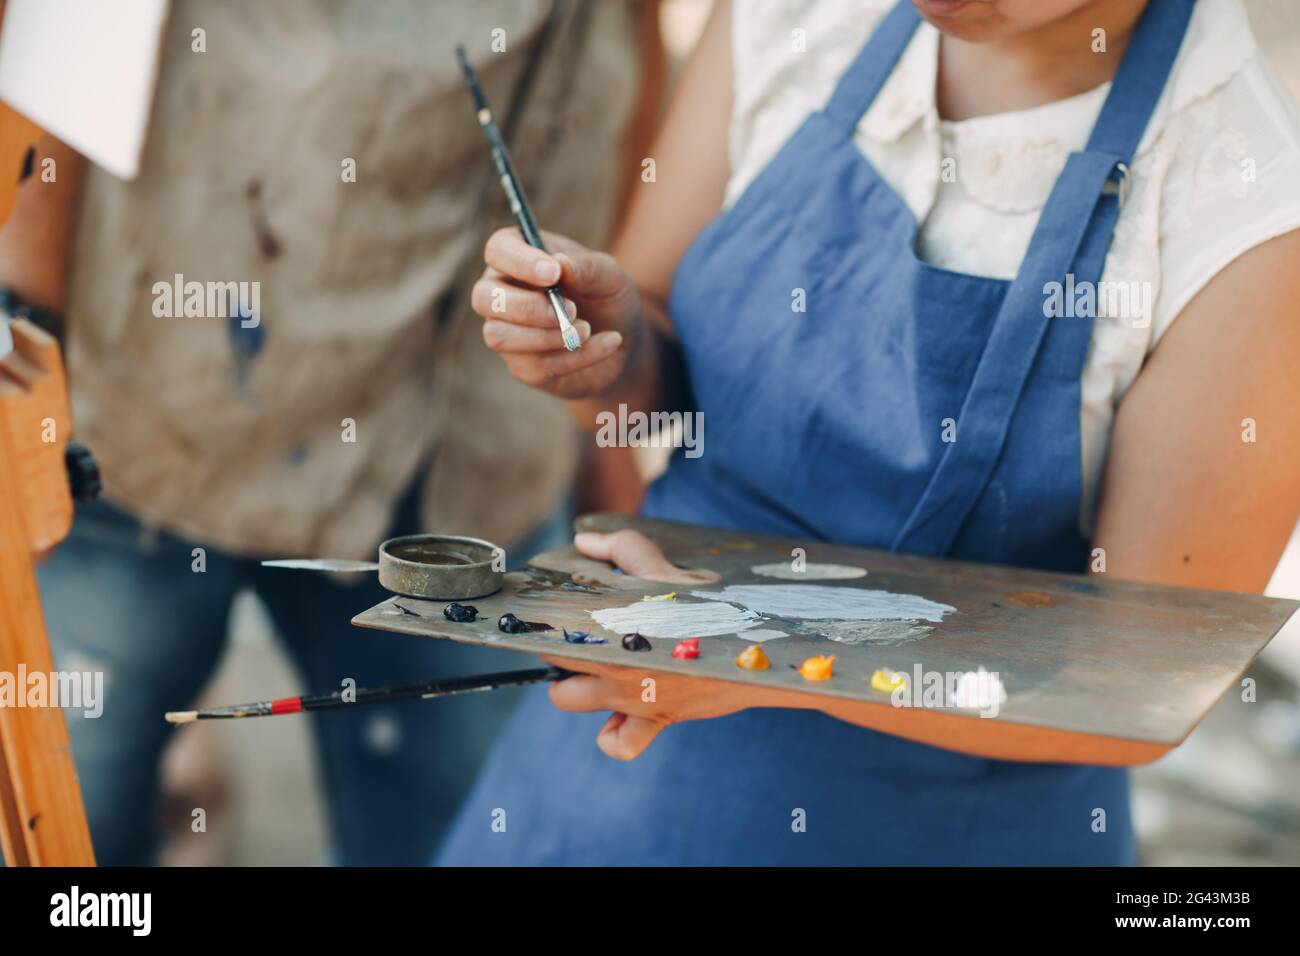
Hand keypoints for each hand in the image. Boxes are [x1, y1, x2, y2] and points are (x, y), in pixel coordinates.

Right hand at [471, 227, 640, 398]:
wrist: (625, 338)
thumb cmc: (606, 295)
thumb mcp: (608, 275)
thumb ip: (586, 268)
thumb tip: (560, 264)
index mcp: (518, 257)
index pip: (498, 250)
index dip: (520, 261)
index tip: (553, 273)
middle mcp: (502, 293)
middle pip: (483, 297)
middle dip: (526, 306)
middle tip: (570, 310)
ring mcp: (507, 332)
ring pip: (498, 336)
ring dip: (546, 337)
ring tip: (587, 330)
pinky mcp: (523, 366)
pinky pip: (534, 366)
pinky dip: (576, 356)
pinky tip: (607, 343)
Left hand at [545, 530, 795, 759]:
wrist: (758, 643)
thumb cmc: (707, 603)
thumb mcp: (664, 568)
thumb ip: (621, 549)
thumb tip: (584, 541)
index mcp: (611, 628)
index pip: (552, 633)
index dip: (549, 625)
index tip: (557, 620)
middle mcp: (615, 667)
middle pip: (556, 670)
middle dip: (563, 658)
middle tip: (587, 642)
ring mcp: (633, 698)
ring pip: (573, 702)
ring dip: (582, 690)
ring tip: (601, 673)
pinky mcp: (657, 719)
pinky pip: (619, 745)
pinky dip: (615, 735)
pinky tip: (620, 715)